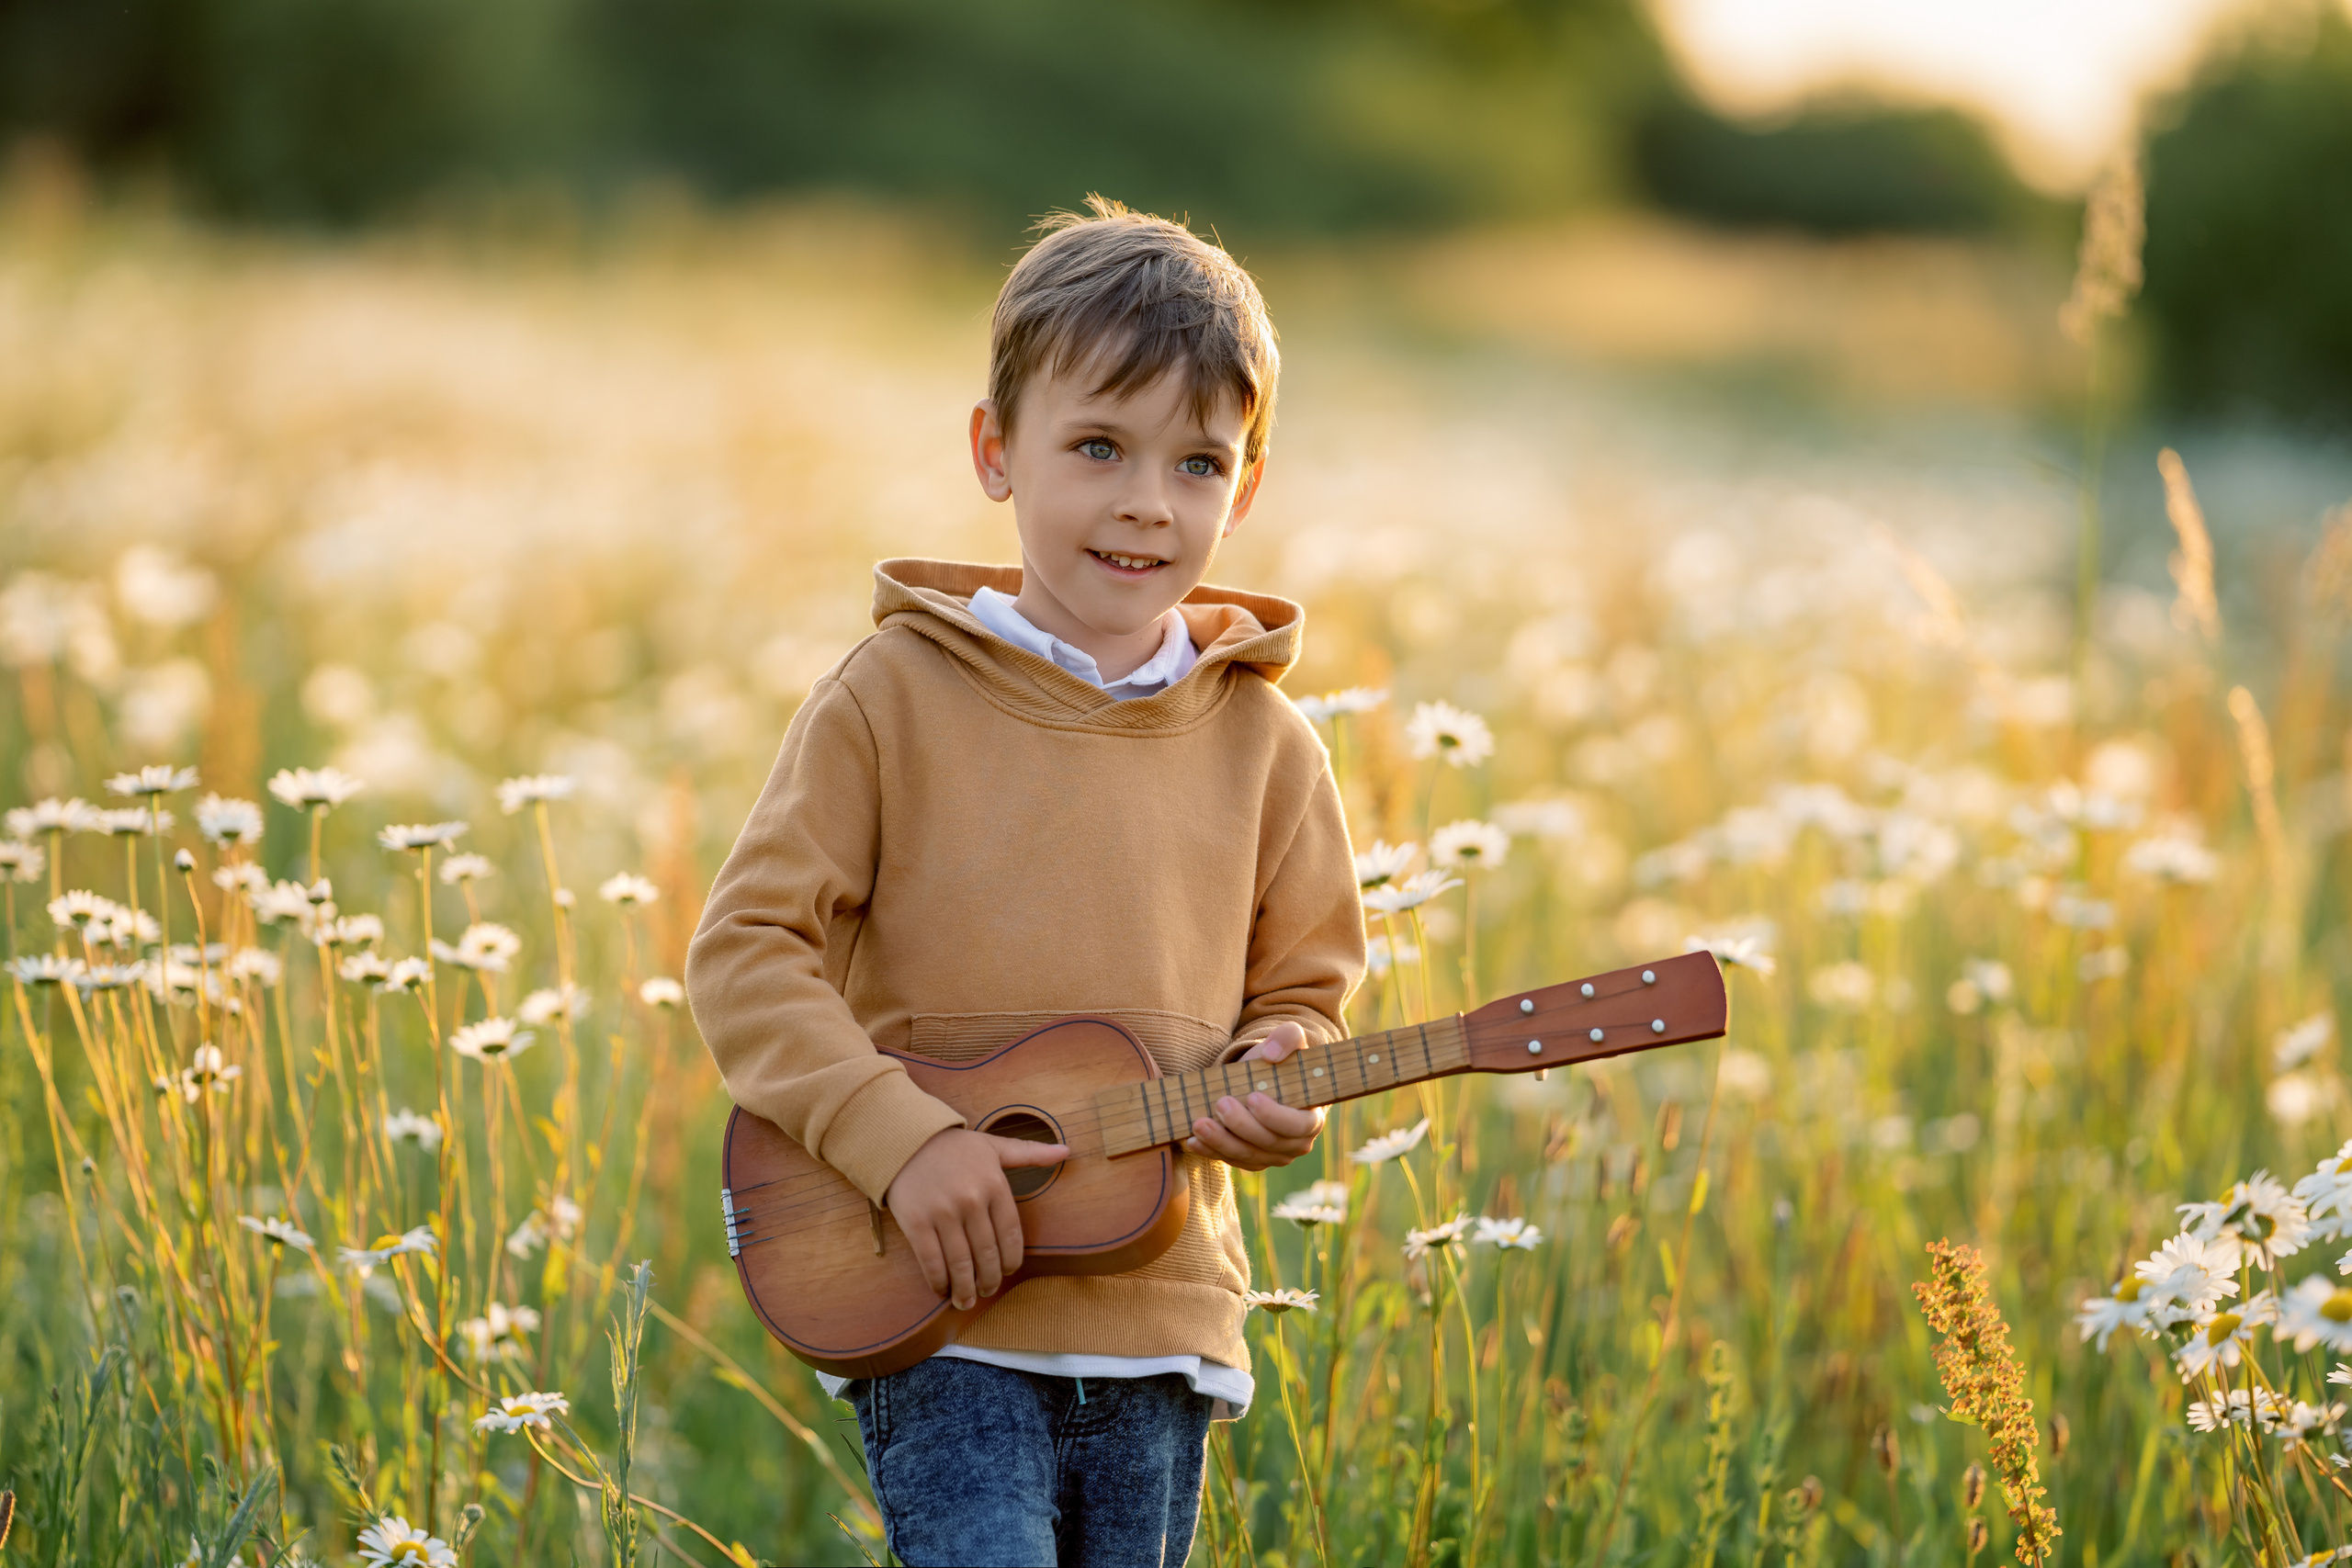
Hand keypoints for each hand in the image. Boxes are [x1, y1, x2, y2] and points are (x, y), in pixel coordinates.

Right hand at [884, 1127, 1068, 1309]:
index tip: (1008, 1272)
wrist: (904, 1138)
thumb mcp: (993, 1145)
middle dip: (990, 1280)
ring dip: (965, 1289)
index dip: (1012, 1261)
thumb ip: (1029, 1153)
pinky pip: (931, 1261)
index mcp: (994, 1185)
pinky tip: (942, 1289)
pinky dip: (939, 1281)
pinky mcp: (916, 1223)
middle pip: (988, 1254)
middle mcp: (971, 1201)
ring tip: (966, 1300)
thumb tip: (1065, 1151)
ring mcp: (943, 1213)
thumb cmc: (952, 1146)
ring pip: (961, 1263)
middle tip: (987, 1290)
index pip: (1012, 1235)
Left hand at [1185, 1021, 1325, 1171]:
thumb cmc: (1280, 1060)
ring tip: (1199, 1123)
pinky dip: (1211, 1151)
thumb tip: (1272, 1054)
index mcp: (1311, 1118)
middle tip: (1220, 1103)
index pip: (1298, 1125)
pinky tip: (1193, 1140)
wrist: (1263, 1078)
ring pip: (1247, 1155)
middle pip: (1268, 1143)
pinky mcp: (1251, 1160)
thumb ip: (1288, 1038)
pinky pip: (1231, 1160)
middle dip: (1241, 1126)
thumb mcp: (1289, 1039)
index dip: (1275, 1116)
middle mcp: (1296, 1143)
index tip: (1252, 1097)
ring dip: (1220, 1142)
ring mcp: (1273, 1156)